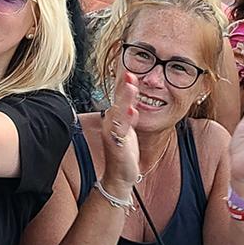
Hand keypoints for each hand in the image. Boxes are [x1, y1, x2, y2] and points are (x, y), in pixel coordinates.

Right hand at [98, 72, 142, 188]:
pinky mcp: (117, 144)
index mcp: (114, 118)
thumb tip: (131, 97)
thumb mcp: (127, 128)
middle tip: (129, 72)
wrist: (119, 175)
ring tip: (131, 86)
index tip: (129, 69)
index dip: (123, 83)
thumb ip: (128, 112)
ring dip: (125, 99)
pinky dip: (127, 120)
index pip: (118, 97)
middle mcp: (111, 123)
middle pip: (117, 101)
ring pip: (118, 112)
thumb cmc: (123, 152)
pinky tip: (132, 111)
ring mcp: (113, 133)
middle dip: (123, 87)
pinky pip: (122, 130)